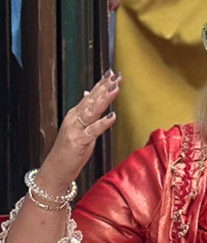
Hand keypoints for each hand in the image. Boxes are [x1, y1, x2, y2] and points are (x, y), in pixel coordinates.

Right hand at [38, 73, 119, 195]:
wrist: (55, 169)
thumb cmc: (69, 150)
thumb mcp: (78, 127)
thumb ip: (85, 111)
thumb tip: (88, 93)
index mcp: (75, 114)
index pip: (90, 95)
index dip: (101, 84)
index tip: (111, 73)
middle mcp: (74, 119)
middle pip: (91, 100)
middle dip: (104, 87)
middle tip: (116, 76)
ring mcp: (75, 129)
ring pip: (92, 111)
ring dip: (104, 99)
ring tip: (115, 89)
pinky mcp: (79, 141)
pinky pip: (93, 130)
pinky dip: (103, 123)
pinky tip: (113, 116)